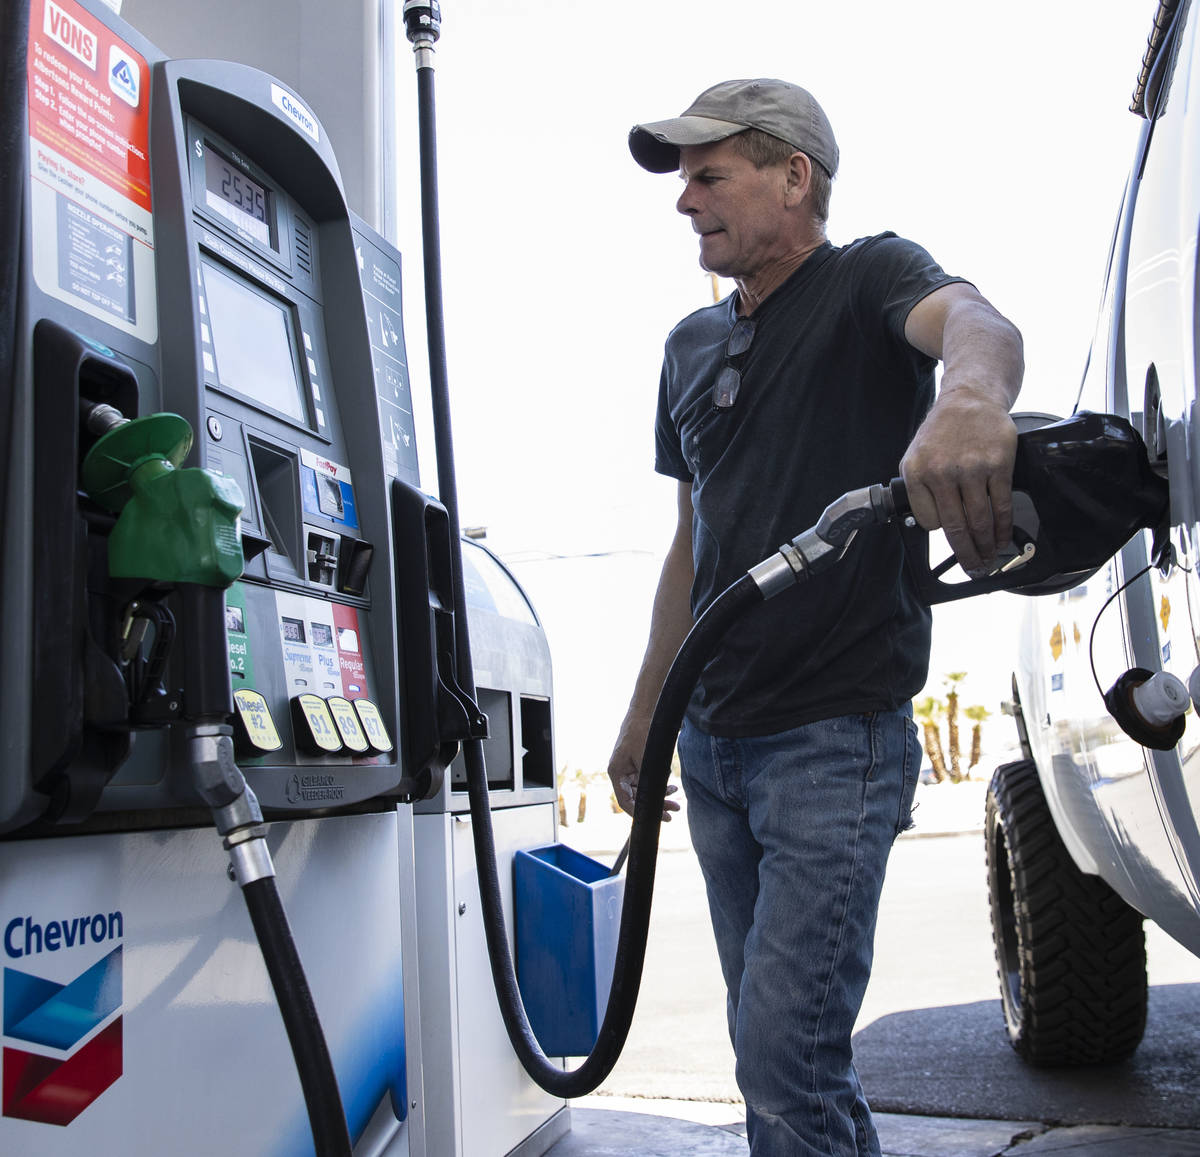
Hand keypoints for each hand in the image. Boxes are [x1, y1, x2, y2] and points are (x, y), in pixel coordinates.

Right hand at [607, 727, 680, 821]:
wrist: (647, 711)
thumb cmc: (643, 731)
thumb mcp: (646, 758)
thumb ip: (646, 780)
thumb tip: (653, 800)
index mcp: (616, 772)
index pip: (625, 800)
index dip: (640, 812)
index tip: (656, 817)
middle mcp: (621, 773)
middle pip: (636, 797)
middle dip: (656, 803)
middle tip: (674, 809)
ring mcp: (630, 768)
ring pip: (644, 790)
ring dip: (660, 794)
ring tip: (676, 796)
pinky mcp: (639, 764)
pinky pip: (648, 780)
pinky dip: (659, 784)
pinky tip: (672, 786)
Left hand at [900, 389, 1017, 576]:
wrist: (969, 399)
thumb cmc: (942, 432)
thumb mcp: (915, 456)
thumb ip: (920, 489)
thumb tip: (933, 525)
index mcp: (917, 472)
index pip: (928, 520)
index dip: (941, 533)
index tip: (952, 542)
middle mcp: (942, 471)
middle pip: (956, 526)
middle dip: (966, 554)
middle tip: (973, 567)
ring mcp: (972, 468)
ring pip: (980, 520)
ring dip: (987, 545)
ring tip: (989, 557)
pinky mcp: (999, 465)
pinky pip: (1001, 505)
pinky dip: (1003, 527)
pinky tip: (1004, 537)